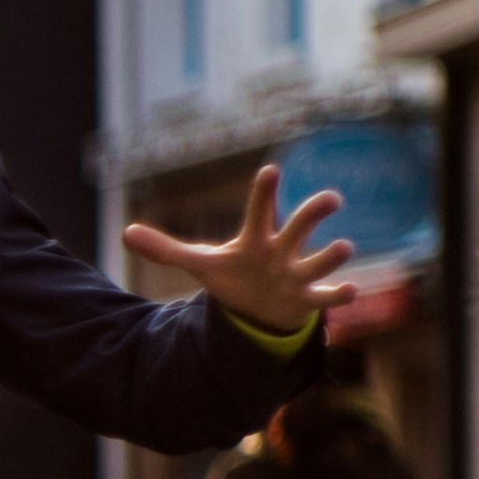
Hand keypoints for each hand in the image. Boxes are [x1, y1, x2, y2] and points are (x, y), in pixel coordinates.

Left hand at [119, 163, 354, 330]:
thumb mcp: (200, 264)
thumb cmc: (235, 276)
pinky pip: (326, 298)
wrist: (260, 309)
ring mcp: (296, 275)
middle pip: (298, 228)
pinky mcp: (306, 299)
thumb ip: (165, 249)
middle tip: (331, 197)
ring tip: (343, 245)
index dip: (263, 193)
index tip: (270, 170)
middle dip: (313, 213)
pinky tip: (351, 289)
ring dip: (331, 255)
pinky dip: (339, 296)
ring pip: (317, 262)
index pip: (258, 212)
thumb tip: (126, 233)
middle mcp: (280, 252)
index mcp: (255, 240)